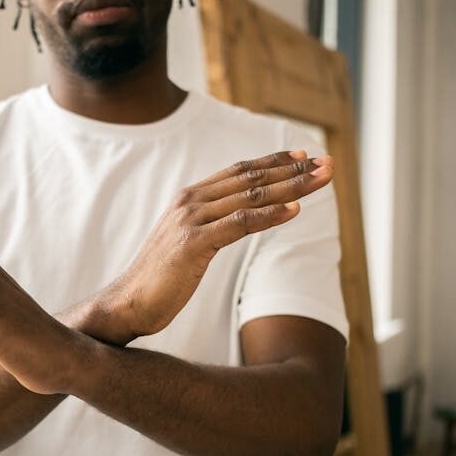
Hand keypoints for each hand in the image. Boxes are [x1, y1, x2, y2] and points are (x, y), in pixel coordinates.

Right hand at [109, 150, 333, 337]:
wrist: (128, 302)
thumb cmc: (161, 277)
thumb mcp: (188, 241)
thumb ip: (211, 223)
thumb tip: (239, 217)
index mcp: (189, 198)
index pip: (239, 171)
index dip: (273, 161)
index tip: (304, 154)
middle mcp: (190, 201)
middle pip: (250, 178)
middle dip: (292, 169)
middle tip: (326, 162)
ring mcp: (190, 220)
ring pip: (250, 196)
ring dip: (291, 186)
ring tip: (321, 179)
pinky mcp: (193, 244)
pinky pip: (240, 224)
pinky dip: (270, 215)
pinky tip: (295, 210)